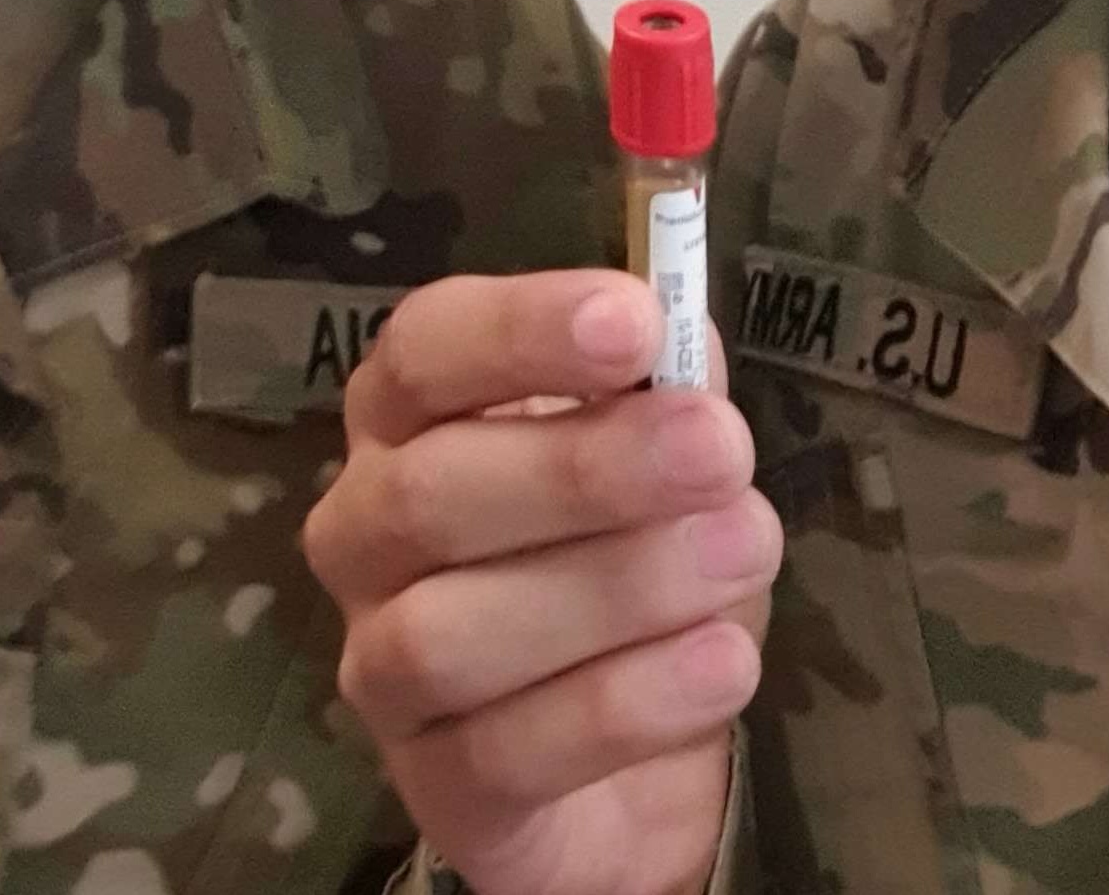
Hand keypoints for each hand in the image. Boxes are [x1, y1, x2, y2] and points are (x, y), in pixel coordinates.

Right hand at [304, 269, 774, 894]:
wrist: (632, 750)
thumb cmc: (627, 552)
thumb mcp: (660, 452)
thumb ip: (665, 388)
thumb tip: (681, 336)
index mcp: (405, 420)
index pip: (422, 353)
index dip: (521, 332)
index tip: (636, 320)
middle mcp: (365, 533)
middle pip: (428, 492)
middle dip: (584, 467)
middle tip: (722, 452)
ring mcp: (382, 667)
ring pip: (448, 634)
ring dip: (612, 587)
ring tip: (744, 551)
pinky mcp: (433, 788)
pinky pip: (504, 754)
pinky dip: (624, 706)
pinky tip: (723, 662)